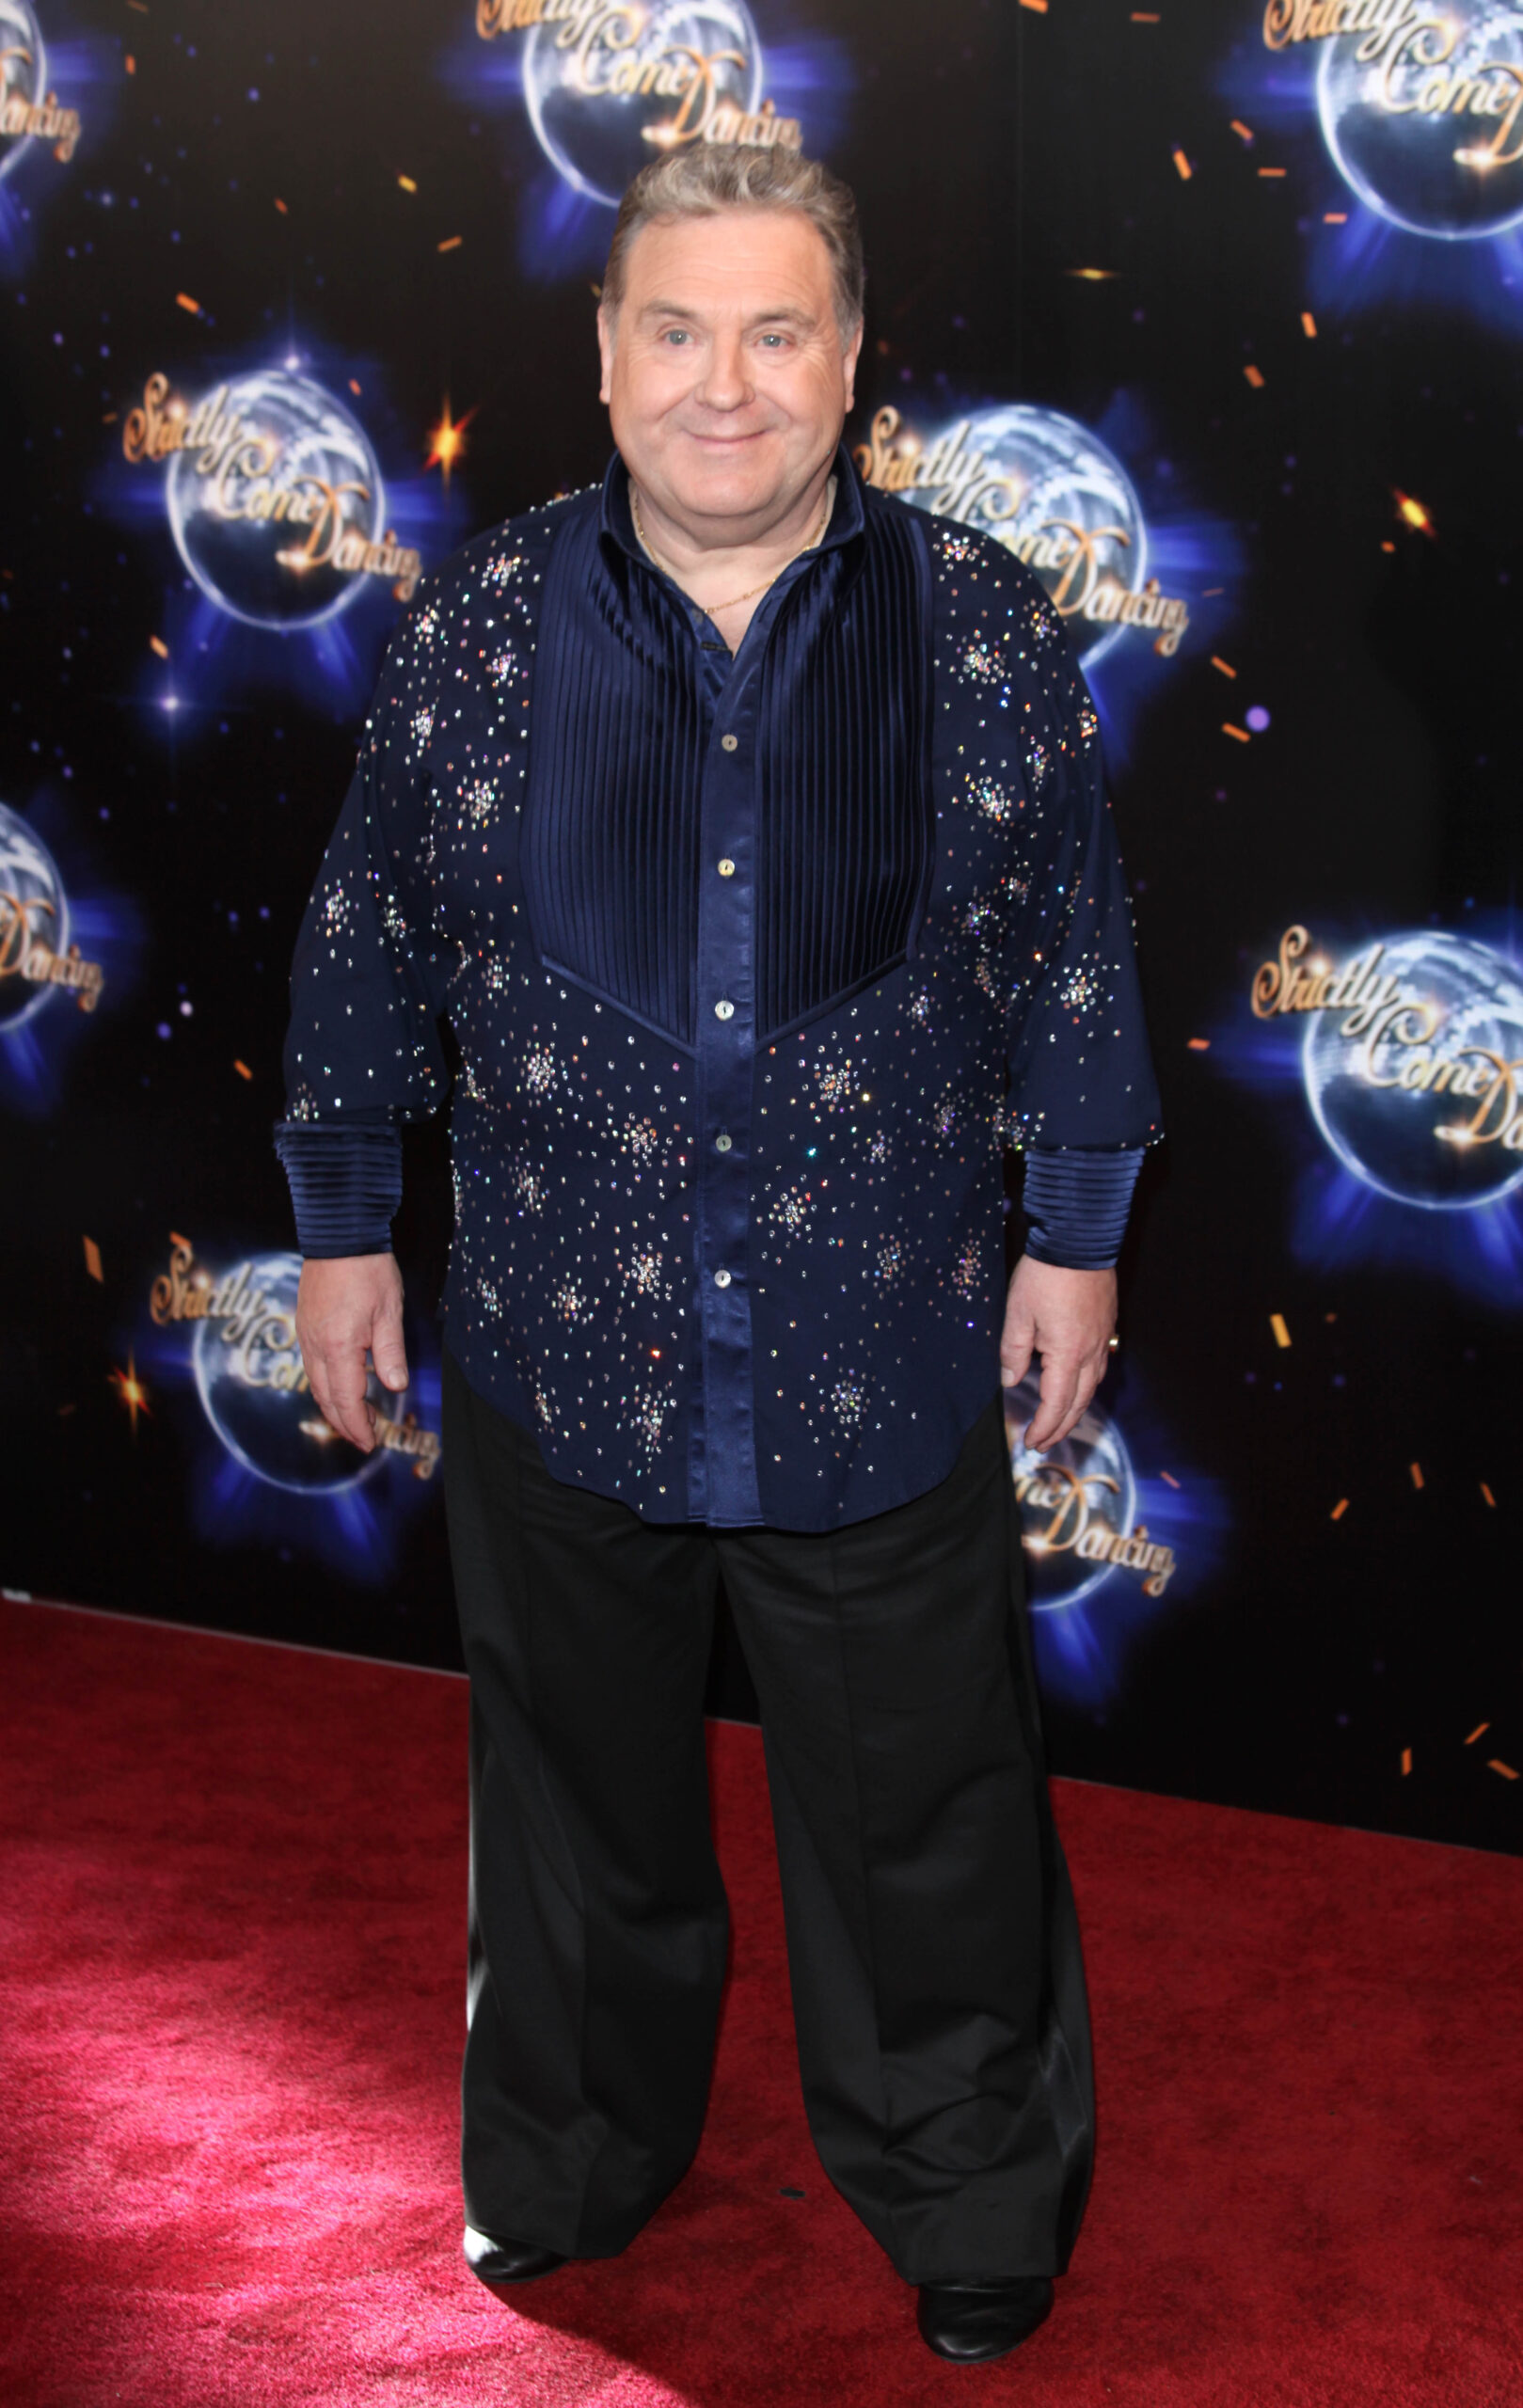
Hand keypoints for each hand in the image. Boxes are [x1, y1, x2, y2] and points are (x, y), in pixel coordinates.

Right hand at [294, 1253, 407, 1452]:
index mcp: (339, 1347)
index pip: (346, 1399)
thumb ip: (391, 1354)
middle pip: (326, 1398)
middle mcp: (316, 1345)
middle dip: (344, 1423)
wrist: (339, 1235)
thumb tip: (395, 1386)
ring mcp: (306, 1335)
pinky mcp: (305, 1325)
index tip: (370, 1442)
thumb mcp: (390, 1313)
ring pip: (316, 1384)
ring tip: (354, 1419)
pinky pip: (312, 1366)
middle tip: (364, 1439)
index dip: (358, 1425)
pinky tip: (340, 1387)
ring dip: (334, 1406)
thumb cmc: (368, 1270)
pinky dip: (326, 1385)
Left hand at [1000, 1254, 1116, 1453]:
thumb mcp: (1017, 1315)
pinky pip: (1098, 1366)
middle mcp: (1090, 1352)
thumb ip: (1013, 1352)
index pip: (1056, 1404)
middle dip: (1061, 1427)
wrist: (1078, 1241)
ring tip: (1061, 1421)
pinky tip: (1077, 1384)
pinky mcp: (1106, 1324)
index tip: (1031, 1442)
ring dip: (1076, 1409)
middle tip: (1045, 1443)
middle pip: (1079, 1403)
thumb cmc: (1046, 1276)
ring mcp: (1102, 1338)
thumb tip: (1010, 1380)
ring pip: (1092, 1386)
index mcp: (1067, 1354)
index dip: (1044, 1427)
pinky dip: (1087, 1385)